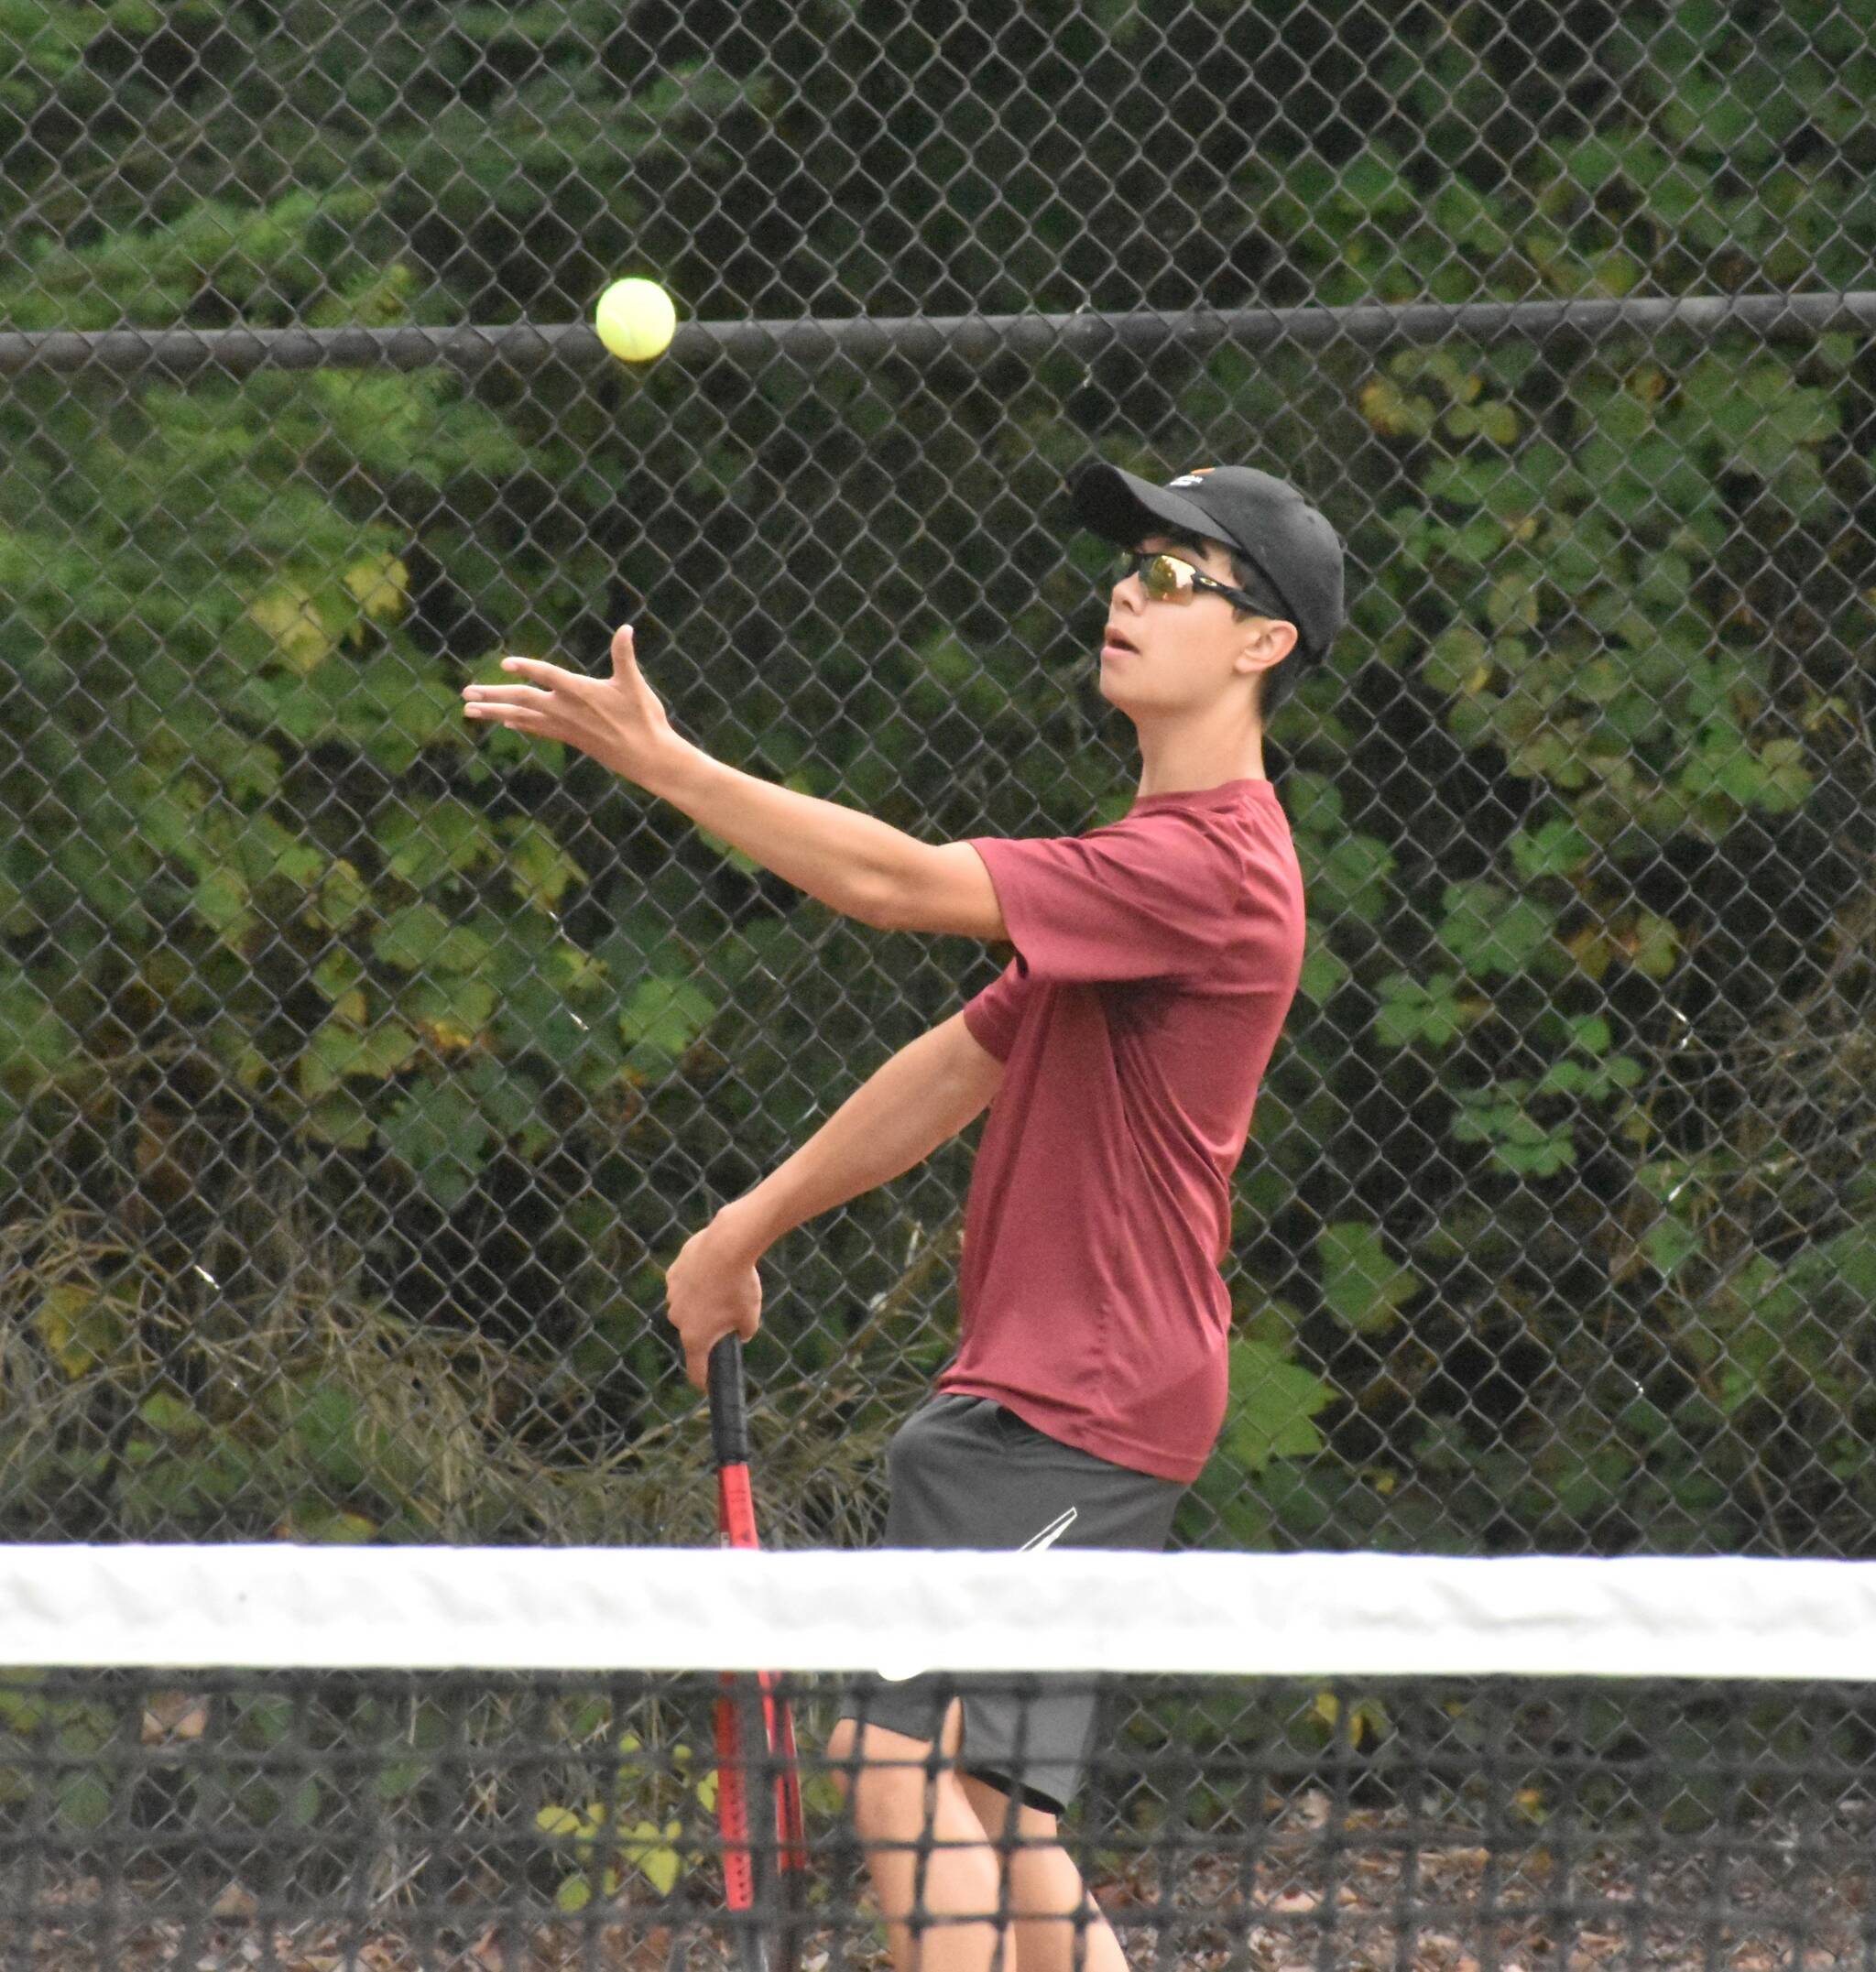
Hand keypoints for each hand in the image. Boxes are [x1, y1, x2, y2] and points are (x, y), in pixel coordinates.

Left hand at [461, 625, 682, 788]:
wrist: (647, 757)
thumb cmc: (644, 718)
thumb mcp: (634, 683)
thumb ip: (624, 655)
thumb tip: (626, 628)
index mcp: (580, 691)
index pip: (548, 675)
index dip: (528, 668)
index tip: (505, 663)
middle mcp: (566, 709)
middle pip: (522, 699)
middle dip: (493, 696)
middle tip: (466, 694)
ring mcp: (564, 725)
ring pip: (522, 717)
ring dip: (494, 712)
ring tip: (469, 711)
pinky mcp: (568, 737)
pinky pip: (536, 728)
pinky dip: (519, 723)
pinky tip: (505, 721)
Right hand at [664, 1207, 763, 1390]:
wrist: (727, 1246)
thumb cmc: (740, 1285)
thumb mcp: (751, 1316)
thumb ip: (743, 1332)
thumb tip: (739, 1334)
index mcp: (695, 1337)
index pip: (696, 1369)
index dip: (703, 1380)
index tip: (707, 1386)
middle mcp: (678, 1319)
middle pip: (693, 1331)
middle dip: (708, 1327)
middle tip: (729, 1313)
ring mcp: (672, 1295)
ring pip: (688, 1305)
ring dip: (701, 1302)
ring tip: (724, 1286)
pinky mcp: (673, 1273)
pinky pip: (685, 1283)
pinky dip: (696, 1281)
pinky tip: (713, 1270)